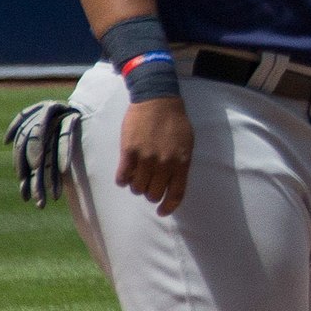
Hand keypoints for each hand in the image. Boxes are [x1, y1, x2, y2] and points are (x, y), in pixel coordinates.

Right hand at [116, 97, 193, 216]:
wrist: (157, 100)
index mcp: (181, 163)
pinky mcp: (129, 152)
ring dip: (136, 186)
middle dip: (150, 192)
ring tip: (136, 176)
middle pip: (153, 194)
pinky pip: (123, 177)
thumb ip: (181, 165)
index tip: (161, 211)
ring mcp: (146, 158)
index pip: (176, 194)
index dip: (168, 206)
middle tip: (147, 184)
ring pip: (137, 188)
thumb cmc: (175, 122)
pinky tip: (124, 175)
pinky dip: (123, 180)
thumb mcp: (187, 145)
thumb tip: (173, 184)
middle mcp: (164, 164)